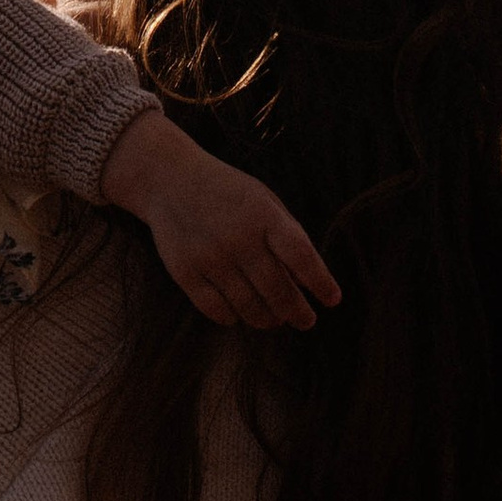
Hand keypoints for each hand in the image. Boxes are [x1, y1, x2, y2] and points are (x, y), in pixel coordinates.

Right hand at [100, 107, 340, 331]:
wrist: (169, 180)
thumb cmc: (227, 192)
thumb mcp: (264, 200)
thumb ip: (288, 235)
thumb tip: (308, 282)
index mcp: (264, 216)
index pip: (302, 257)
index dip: (321, 282)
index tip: (332, 300)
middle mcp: (238, 238)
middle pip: (277, 290)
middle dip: (297, 312)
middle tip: (306, 320)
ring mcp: (210, 257)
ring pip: (248, 307)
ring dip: (267, 319)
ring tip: (275, 319)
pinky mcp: (185, 271)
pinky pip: (216, 310)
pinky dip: (232, 318)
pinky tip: (239, 314)